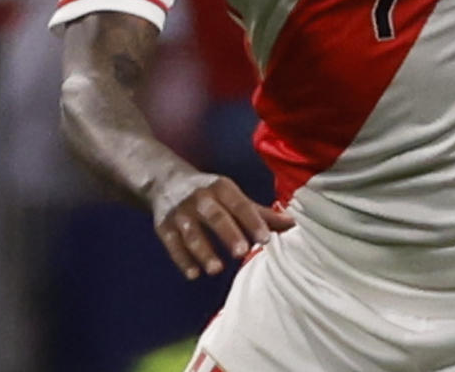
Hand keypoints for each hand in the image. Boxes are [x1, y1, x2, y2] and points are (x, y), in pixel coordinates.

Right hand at [149, 169, 293, 279]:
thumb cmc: (209, 193)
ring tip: (217, 270)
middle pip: (215, 216)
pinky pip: (172, 244)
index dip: (253, 221)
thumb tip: (292, 224)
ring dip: (204, 251)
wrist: (165, 180)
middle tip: (242, 253)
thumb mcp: (233, 196)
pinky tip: (193, 275)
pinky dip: (182, 259)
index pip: (240, 204)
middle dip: (229, 234)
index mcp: (221, 187)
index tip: (266, 239)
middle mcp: (200, 197)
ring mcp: (180, 212)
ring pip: (192, 232)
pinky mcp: (163, 226)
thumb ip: (260, 213)